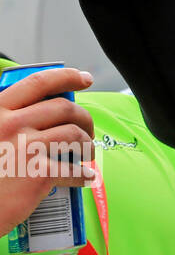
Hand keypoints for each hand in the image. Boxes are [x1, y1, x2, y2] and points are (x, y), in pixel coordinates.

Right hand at [0, 68, 94, 236]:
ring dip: (87, 144)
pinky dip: (83, 174)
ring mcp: (25, 147)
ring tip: (85, 154)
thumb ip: (6, 120)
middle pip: (65, 108)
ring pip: (74, 135)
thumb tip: (40, 112)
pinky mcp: (37, 174)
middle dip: (85, 118)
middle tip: (88, 130)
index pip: (38, 82)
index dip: (67, 76)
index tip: (85, 79)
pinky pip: (74, 168)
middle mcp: (10, 124)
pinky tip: (82, 177)